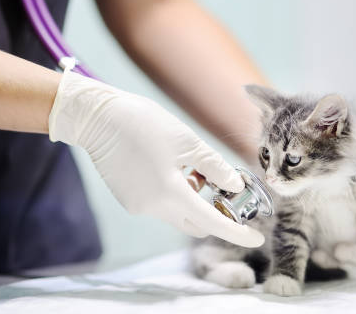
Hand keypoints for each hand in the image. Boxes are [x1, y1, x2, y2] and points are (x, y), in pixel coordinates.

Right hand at [49, 70, 263, 247]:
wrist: (98, 119)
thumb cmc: (144, 124)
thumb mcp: (188, 142)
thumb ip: (215, 167)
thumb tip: (235, 185)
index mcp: (171, 193)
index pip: (213, 223)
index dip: (237, 232)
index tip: (257, 238)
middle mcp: (153, 208)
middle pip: (196, 223)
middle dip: (214, 212)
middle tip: (222, 186)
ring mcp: (138, 206)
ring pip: (178, 213)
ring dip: (192, 199)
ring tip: (190, 166)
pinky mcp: (128, 200)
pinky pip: (160, 205)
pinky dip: (173, 194)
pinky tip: (169, 167)